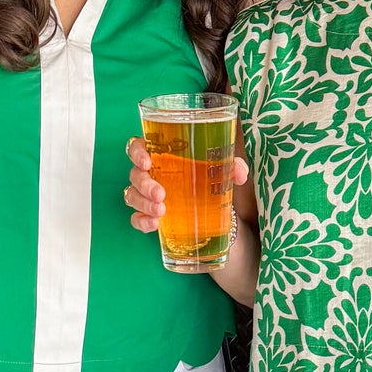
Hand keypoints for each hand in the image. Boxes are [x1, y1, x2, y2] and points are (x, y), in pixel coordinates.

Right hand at [124, 137, 248, 231]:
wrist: (216, 215)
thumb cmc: (211, 183)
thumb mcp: (223, 173)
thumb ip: (232, 167)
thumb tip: (239, 172)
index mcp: (163, 156)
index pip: (139, 147)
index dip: (137, 152)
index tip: (147, 162)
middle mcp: (152, 174)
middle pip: (135, 174)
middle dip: (144, 184)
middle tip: (160, 194)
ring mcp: (148, 196)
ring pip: (132, 195)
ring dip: (143, 203)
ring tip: (161, 211)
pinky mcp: (150, 216)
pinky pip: (136, 218)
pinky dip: (142, 221)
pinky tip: (154, 224)